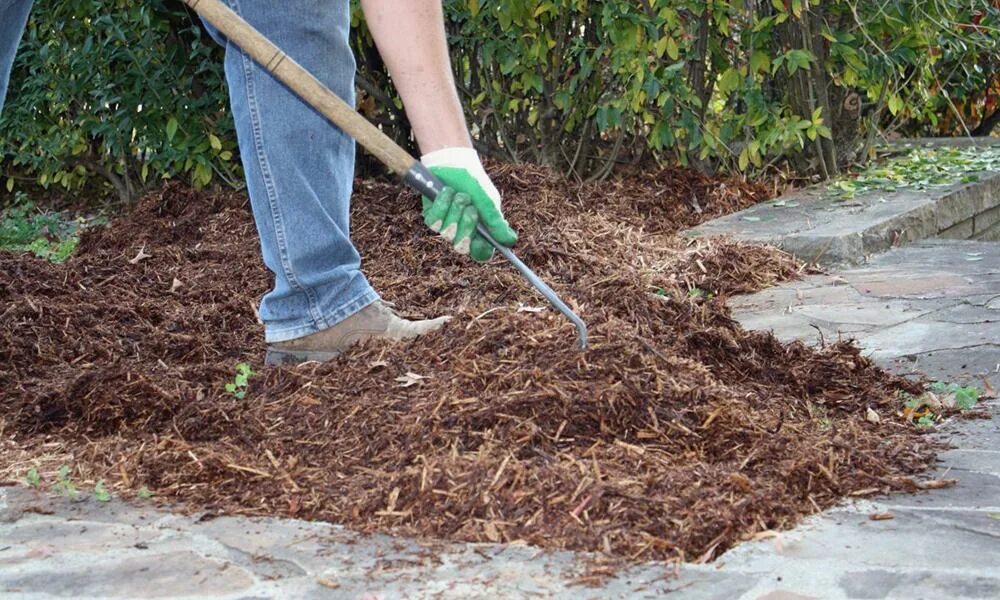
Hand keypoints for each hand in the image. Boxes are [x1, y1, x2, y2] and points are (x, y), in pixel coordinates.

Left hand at [420, 147, 517, 262]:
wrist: (454, 164)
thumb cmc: (475, 183)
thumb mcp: (488, 202)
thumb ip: (496, 222)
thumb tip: (511, 241)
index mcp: (481, 232)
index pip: (481, 253)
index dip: (481, 250)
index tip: (482, 240)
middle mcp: (463, 233)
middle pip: (462, 247)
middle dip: (467, 225)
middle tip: (471, 208)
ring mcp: (447, 227)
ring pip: (447, 233)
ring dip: (455, 211)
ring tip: (459, 195)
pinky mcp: (432, 218)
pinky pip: (434, 222)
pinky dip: (442, 205)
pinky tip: (446, 192)